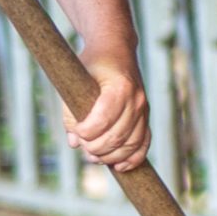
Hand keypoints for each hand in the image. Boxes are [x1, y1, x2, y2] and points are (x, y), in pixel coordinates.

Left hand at [64, 55, 149, 172]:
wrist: (116, 49)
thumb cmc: (92, 63)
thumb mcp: (75, 81)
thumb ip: (71, 112)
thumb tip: (74, 143)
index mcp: (120, 87)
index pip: (102, 121)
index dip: (86, 133)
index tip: (76, 132)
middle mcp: (136, 100)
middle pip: (117, 137)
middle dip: (96, 148)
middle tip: (83, 148)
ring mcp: (144, 109)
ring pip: (131, 145)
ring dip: (111, 157)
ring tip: (94, 157)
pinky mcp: (146, 117)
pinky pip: (143, 144)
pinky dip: (132, 158)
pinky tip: (119, 166)